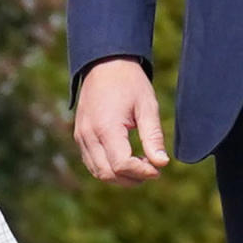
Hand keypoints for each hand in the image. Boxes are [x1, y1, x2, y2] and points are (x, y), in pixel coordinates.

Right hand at [74, 58, 168, 184]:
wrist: (105, 64)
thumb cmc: (129, 83)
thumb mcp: (147, 106)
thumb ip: (153, 137)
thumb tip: (162, 163)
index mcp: (106, 127)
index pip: (121, 164)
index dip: (141, 172)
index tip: (158, 170)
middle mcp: (89, 135)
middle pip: (108, 173)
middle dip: (131, 178)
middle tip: (151, 171)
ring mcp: (81, 138)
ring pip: (98, 172)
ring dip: (120, 177)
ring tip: (140, 167)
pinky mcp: (80, 137)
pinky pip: (92, 163)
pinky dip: (109, 169)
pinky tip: (126, 161)